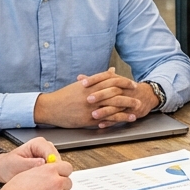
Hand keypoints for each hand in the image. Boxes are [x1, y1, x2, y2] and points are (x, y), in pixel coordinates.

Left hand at [0, 137, 68, 182]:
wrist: (4, 170)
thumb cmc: (8, 165)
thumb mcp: (16, 165)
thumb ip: (29, 164)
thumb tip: (42, 163)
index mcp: (38, 143)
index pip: (51, 153)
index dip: (51, 165)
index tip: (47, 175)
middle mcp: (46, 148)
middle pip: (57, 160)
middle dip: (52, 171)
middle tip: (43, 181)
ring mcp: (48, 156)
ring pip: (58, 167)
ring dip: (51, 175)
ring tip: (41, 182)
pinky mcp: (49, 164)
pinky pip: (55, 172)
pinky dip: (50, 177)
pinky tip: (42, 182)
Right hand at [34, 68, 150, 127]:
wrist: (50, 107)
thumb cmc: (65, 95)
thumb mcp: (81, 84)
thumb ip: (98, 78)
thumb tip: (112, 71)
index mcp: (90, 85)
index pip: (111, 80)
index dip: (124, 82)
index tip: (132, 84)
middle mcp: (92, 95)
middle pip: (115, 92)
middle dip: (129, 94)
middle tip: (138, 95)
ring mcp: (91, 107)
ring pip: (113, 105)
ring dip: (127, 106)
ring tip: (137, 107)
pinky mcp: (89, 119)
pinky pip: (107, 118)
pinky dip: (119, 118)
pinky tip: (127, 118)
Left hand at [79, 70, 156, 126]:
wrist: (146, 96)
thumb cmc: (124, 88)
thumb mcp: (113, 81)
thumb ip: (95, 81)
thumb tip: (79, 77)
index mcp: (118, 80)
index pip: (106, 77)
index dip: (95, 79)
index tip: (83, 83)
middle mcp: (124, 90)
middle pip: (112, 91)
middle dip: (100, 95)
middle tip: (88, 99)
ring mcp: (128, 102)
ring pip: (116, 107)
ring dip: (105, 111)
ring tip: (93, 115)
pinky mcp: (131, 113)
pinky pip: (120, 118)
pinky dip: (110, 122)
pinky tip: (101, 124)